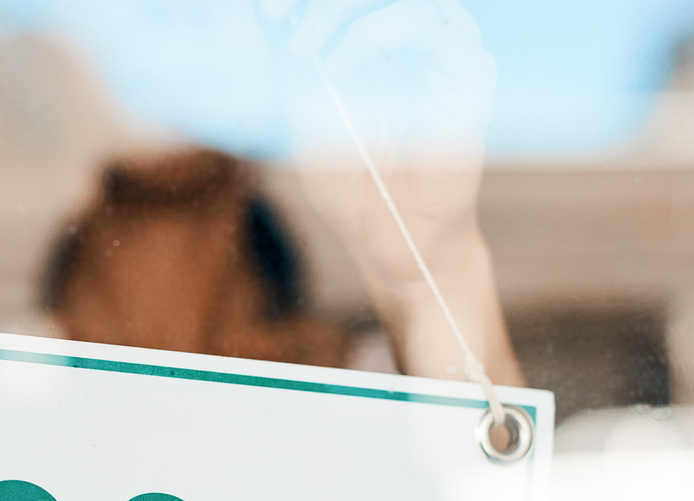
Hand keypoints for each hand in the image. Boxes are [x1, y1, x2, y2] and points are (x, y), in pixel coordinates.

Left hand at [256, 0, 520, 384]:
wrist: (388, 240)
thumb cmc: (350, 188)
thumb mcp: (304, 117)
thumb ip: (295, 63)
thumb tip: (266, 13)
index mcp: (381, 46)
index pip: (356, 0)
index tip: (269, 10)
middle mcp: (417, 43)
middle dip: (327, 0)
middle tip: (283, 18)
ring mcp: (446, 57)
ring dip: (349, 12)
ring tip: (311, 53)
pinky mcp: (469, 79)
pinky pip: (440, 29)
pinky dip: (381, 32)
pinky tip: (342, 67)